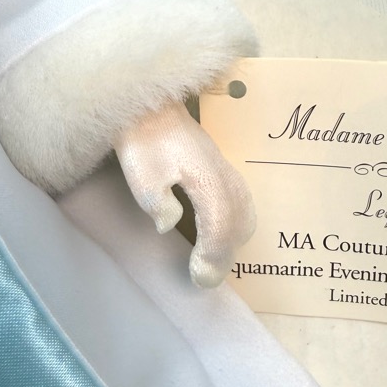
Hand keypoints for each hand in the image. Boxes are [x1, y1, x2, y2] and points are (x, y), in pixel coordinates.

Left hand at [114, 101, 254, 287]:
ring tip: (212, 261)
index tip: (198, 277)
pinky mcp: (225, 170)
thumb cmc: (143, 141)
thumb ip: (158, 203)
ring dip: (233, 243)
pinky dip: (238, 226)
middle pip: (238, 225)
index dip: (213, 256)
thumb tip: (170, 226)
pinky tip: (222, 235)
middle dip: (225, 257)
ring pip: (245, 214)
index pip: (220, 226)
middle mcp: (225, 177)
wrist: (151, 106)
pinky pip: (243, 203)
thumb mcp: (141, 174)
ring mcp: (228, 172)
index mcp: (206, 179)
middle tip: (205, 279)